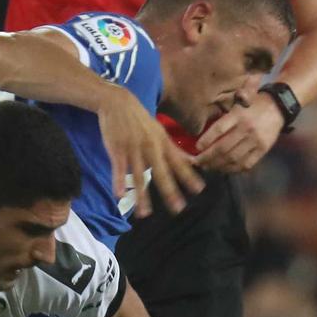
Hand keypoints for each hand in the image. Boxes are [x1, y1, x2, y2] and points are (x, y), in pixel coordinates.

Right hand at [97, 87, 200, 216]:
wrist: (117, 102)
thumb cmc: (139, 120)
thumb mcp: (159, 131)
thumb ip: (173, 149)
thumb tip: (190, 161)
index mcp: (162, 143)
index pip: (178, 162)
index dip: (189, 176)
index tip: (199, 190)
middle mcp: (151, 147)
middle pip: (162, 173)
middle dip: (170, 191)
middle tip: (178, 209)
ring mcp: (133, 148)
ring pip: (139, 176)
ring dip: (142, 196)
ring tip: (145, 214)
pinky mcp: (117, 149)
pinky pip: (119, 168)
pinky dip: (119, 181)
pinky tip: (119, 195)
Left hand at [195, 94, 283, 174]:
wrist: (278, 107)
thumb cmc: (253, 104)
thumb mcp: (238, 102)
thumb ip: (224, 115)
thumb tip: (203, 130)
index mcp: (238, 114)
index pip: (219, 129)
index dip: (206, 140)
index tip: (197, 148)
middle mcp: (247, 128)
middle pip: (223, 148)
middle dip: (207, 158)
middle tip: (197, 162)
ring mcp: (256, 140)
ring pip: (233, 158)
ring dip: (217, 166)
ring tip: (207, 167)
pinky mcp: (263, 149)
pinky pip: (246, 164)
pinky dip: (233, 169)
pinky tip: (224, 169)